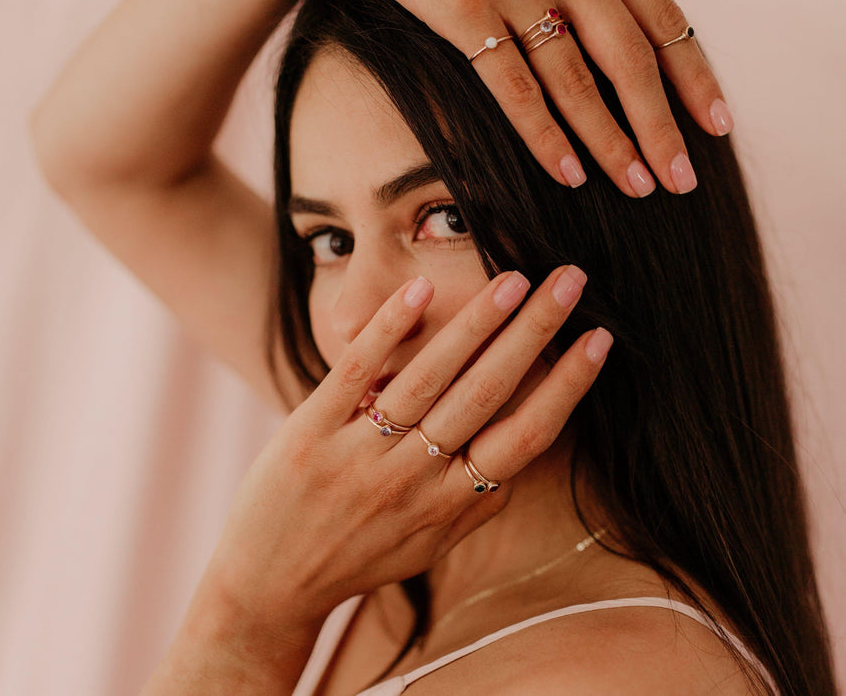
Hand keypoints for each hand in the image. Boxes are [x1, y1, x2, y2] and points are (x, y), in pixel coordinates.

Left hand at [200, 267, 609, 648]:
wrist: (266, 588)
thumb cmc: (356, 558)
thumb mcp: (427, 547)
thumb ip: (473, 505)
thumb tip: (520, 460)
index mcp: (450, 504)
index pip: (525, 437)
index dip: (567, 386)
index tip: (599, 338)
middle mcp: (412, 479)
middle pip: (487, 394)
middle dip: (535, 332)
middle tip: (570, 279)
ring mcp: (359, 454)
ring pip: (430, 377)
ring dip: (477, 324)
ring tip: (514, 278)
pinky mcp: (310, 433)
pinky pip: (356, 372)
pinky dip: (390, 329)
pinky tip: (422, 288)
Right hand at [306, 0, 728, 195]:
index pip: (660, 13)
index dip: (694, 73)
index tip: (716, 126)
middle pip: (628, 56)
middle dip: (661, 126)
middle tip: (682, 181)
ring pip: (573, 79)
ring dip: (609, 142)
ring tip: (636, 187)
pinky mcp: (460, 7)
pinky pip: (513, 86)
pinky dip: (543, 135)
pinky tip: (566, 174)